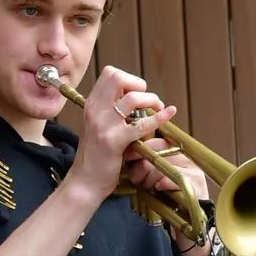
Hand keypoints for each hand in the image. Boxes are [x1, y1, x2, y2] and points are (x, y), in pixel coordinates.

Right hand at [66, 65, 178, 202]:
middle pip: (118, 77)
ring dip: (151, 100)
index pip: (109, 73)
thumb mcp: (97, 127)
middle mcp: (95, 111)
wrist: (85, 182)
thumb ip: (109, 111)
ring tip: (157, 109)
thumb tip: (131, 98)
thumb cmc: (95, 157)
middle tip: (146, 100)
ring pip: (133, 98)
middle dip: (138, 84)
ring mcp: (104, 125)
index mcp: (91, 105)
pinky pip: (141, 124)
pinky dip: (160, 117)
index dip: (127, 79)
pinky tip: (170, 113)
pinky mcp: (114, 142)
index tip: (134, 93)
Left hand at [126, 153, 215, 255]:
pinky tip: (158, 188)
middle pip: (160, 155)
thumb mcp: (153, 178)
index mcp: (178, 155)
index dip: (142, 148)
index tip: (128, 156)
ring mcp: (194, 173)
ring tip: (147, 187)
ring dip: (150, 179)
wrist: (186, 223)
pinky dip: (164, 183)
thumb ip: (145, 164)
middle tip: (137, 180)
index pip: (159, 143)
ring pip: (166, 168)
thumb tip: (128, 154)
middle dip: (142, 168)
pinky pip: (176, 180)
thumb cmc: (166, 199)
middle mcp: (187, 160)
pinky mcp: (198, 187)